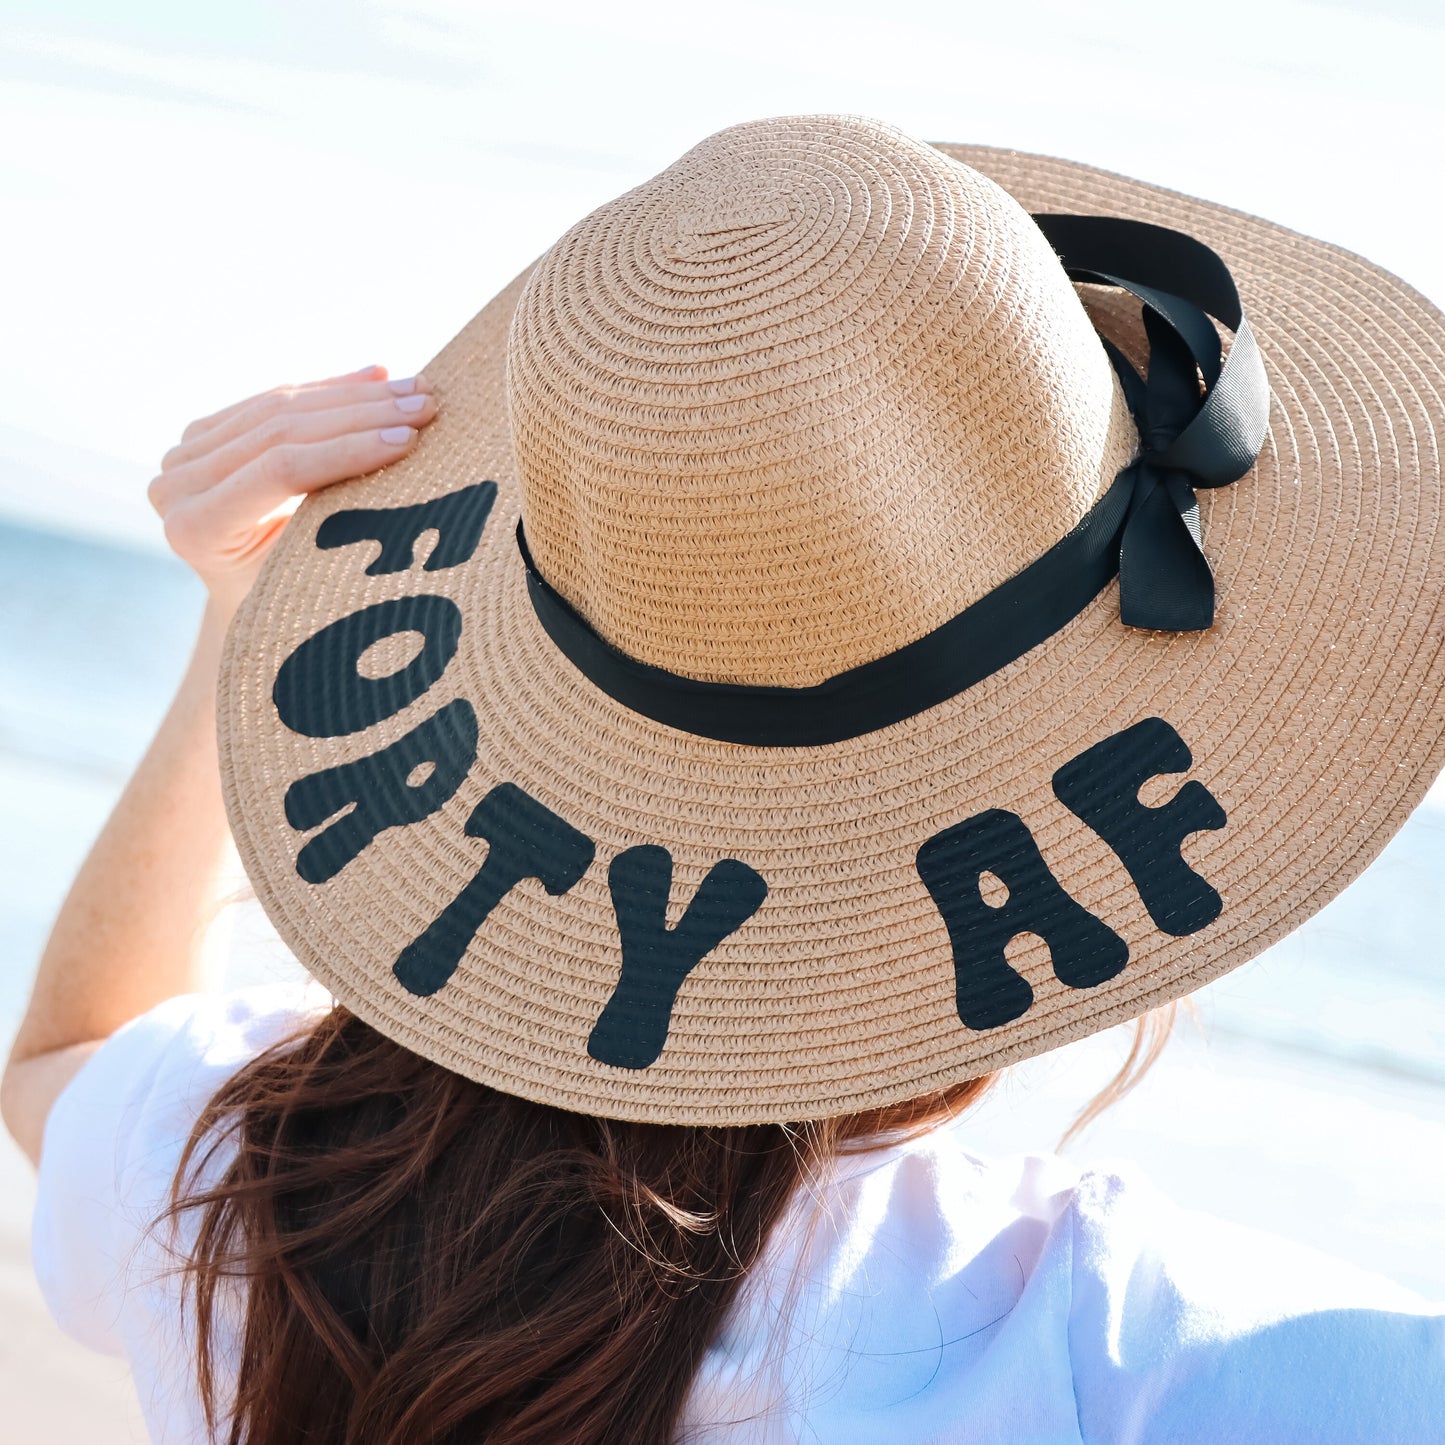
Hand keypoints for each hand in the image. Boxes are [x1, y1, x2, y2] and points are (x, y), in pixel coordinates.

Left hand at [148, 363, 438, 617]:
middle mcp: (176, 485)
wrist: (252, 603)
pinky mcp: (205, 432)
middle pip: (279, 430)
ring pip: (279, 406)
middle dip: (362, 415)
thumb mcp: (315, 574)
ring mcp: (186, 453)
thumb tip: (404, 461)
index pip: (282, 470)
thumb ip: (339, 526)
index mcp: (196, 529)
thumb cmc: (294, 605)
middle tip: (425, 405)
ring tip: (418, 390)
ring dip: (356, 396)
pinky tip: (379, 377)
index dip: (348, 450)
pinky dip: (331, 389)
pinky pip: (275, 398)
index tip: (410, 440)